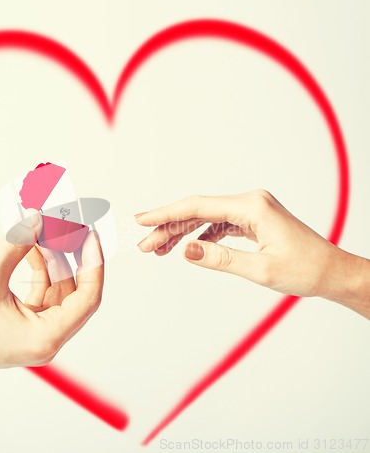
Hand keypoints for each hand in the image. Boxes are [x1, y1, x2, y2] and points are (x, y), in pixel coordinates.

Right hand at [0, 215, 103, 381]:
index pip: (87, 298)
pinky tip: (33, 249)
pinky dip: (41, 272)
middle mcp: (46, 339)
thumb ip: (17, 243)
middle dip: (74, 258)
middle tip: (71, 229)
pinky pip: (42, 295)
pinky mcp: (24, 327)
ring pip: (58, 292)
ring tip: (46, 233)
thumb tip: (37, 218)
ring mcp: (36, 334)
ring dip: (55, 262)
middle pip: (75, 293)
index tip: (91, 237)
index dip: (93, 264)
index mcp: (46, 337)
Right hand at [135, 190, 369, 318]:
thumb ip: (220, 258)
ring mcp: (251, 210)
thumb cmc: (305, 269)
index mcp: (252, 207)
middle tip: (145, 245)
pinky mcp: (252, 220)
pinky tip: (186, 246)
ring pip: (205, 218)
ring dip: (182, 232)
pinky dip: (200, 236)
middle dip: (169, 227)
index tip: (143, 220)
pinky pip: (218, 225)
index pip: (198, 207)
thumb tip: (186, 250)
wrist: (332, 272)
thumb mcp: (260, 269)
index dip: (166, 213)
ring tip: (158, 249)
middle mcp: (250, 202)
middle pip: (198, 212)